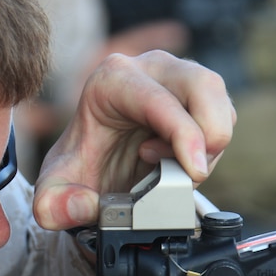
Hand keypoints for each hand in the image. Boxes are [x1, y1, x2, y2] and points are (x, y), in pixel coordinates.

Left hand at [32, 51, 235, 229]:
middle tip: (188, 173)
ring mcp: (178, 77)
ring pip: (221, 103)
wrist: (91, 167)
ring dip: (209, 147)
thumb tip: (83, 207)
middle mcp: (150, 67)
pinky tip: (179, 164)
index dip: (183, 135)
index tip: (191, 171)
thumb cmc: (77, 168)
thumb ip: (55, 205)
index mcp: (112, 79)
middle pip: (204, 86)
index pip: (159, 99)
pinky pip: (224, 119)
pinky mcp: (198, 97)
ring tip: (172, 170)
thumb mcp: (52, 192)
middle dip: (207, 136)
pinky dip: (211, 150)